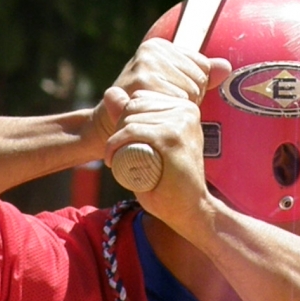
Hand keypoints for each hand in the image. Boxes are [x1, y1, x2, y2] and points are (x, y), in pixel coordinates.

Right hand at [92, 38, 230, 142]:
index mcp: (160, 46)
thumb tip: (226, 67)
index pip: (203, 67)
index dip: (192, 88)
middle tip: (162, 105)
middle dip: (187, 98)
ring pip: (192, 91)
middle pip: (199, 79)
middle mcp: (152, 50)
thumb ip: (201, 75)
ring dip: (179, 108)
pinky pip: (180, 102)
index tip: (169, 94)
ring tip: (157, 110)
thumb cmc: (145, 106)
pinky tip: (154, 116)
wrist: (108, 124)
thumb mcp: (173, 86)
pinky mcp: (143, 82)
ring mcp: (146, 64)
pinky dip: (172, 115)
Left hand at [103, 87, 209, 222]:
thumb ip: (131, 116)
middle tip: (119, 154)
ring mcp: (180, 122)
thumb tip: (110, 92)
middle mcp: (186, 109)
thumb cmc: (169, 179)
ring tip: (118, 160)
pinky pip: (132, 131)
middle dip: (117, 129)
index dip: (125, 119)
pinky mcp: (172, 137)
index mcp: (185, 106)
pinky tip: (112, 159)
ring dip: (113, 141)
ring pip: (130, 119)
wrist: (190, 208)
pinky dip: (115, 144)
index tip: (125, 143)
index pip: (140, 98)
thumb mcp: (149, 142)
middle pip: (133, 106)